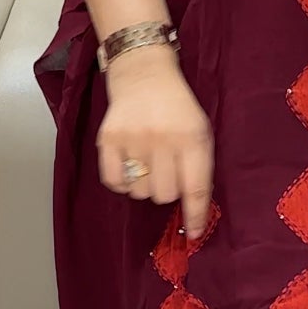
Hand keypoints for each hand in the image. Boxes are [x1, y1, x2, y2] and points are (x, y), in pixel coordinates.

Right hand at [97, 48, 214, 239]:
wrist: (144, 75)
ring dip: (145, 185)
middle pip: (164, 195)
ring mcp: (133, 139)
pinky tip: (129, 166)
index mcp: (191, 138)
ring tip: (147, 164)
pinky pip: (115, 182)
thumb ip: (199, 166)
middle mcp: (162, 139)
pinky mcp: (108, 139)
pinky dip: (122, 182)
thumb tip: (194, 209)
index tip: (193, 233)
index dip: (195, 215)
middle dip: (167, 191)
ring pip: (139, 192)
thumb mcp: (199, 131)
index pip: (196, 188)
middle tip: (166, 172)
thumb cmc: (177, 109)